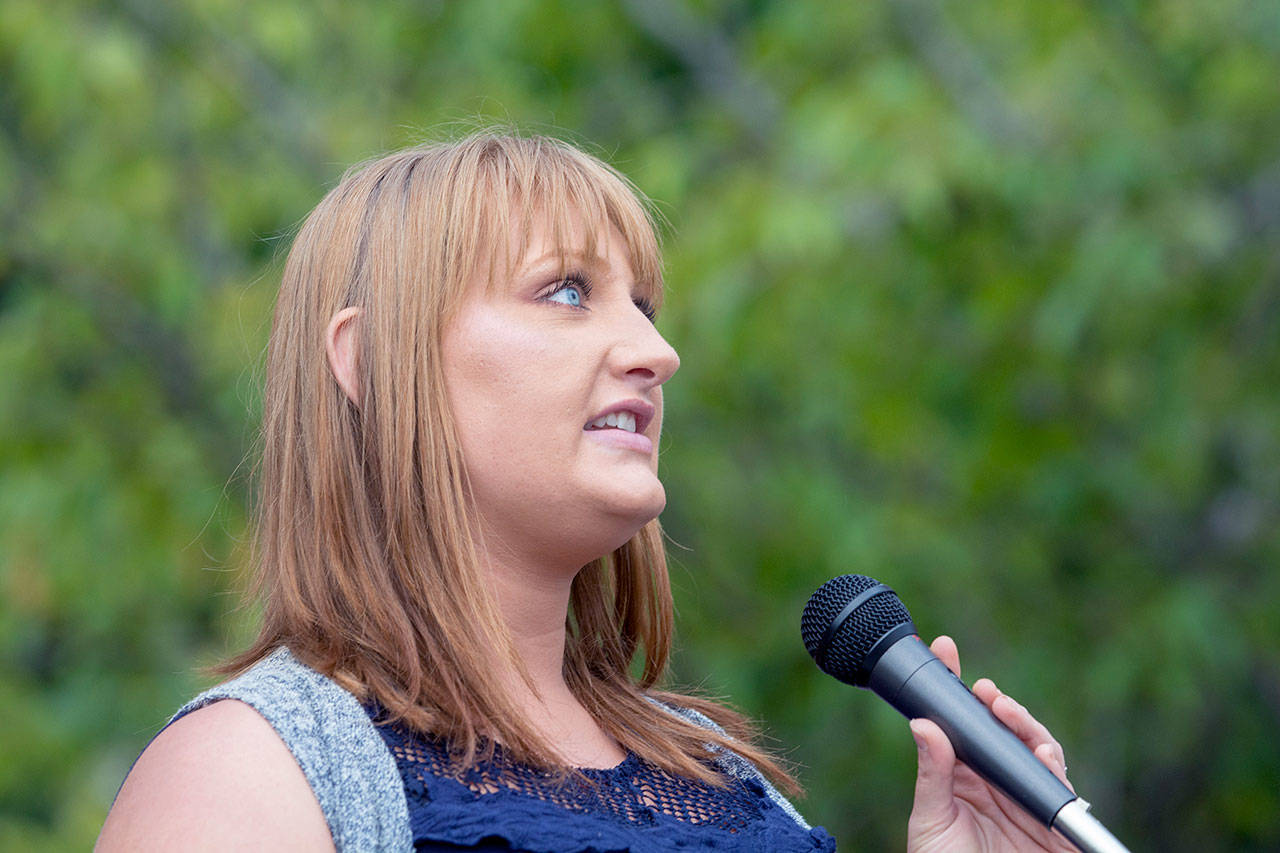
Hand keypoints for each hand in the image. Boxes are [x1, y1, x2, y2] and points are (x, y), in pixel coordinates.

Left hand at [906, 636, 1075, 852]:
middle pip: (1001, 728)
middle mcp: (994, 780)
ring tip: (1003, 708)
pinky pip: (1056, 784)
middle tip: (982, 688)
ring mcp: (1024, 796)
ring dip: (1023, 724)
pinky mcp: (1050, 819)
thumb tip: (923, 724)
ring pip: (1033, 748)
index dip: (953, 685)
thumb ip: (932, 774)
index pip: (958, 722)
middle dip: (995, 701)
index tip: (944, 647)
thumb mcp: (931, 821)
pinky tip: (1039, 750)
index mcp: (960, 775)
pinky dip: (1050, 763)